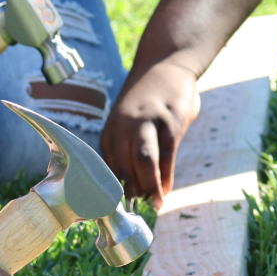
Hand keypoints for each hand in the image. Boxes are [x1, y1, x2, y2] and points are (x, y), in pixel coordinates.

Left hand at [101, 57, 202, 201]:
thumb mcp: (127, 122)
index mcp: (110, 131)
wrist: (165, 63)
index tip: (116, 212)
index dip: (111, 193)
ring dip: (149, 188)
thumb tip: (129, 186)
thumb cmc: (146, 101)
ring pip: (143, 161)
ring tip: (154, 205)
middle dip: (129, 194)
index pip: (106, 169)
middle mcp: (124, 126)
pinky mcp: (170, 120)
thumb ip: (126, 149)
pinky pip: (167, 154)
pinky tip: (166, 190)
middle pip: (123, 167)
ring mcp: (147, 122)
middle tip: (137, 212)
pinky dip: (166, 176)